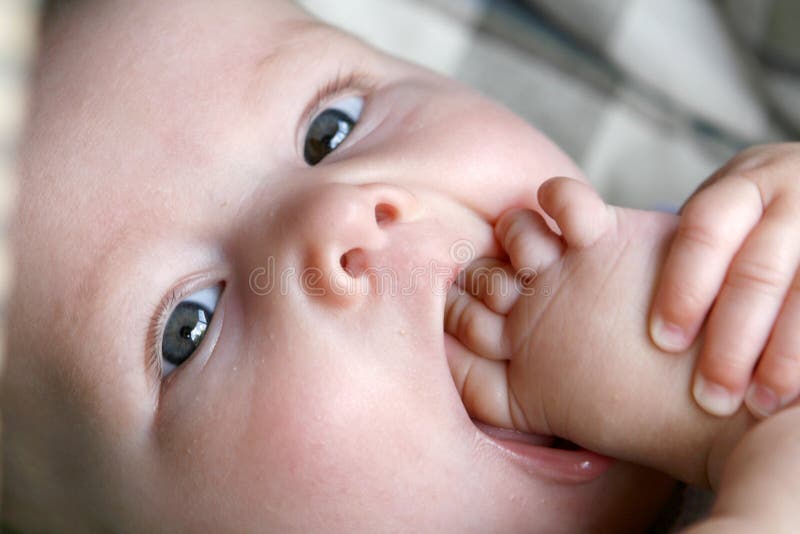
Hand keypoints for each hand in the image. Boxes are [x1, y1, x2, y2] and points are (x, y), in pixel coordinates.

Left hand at [650, 143, 799, 417]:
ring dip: (785, 353)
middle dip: (733, 334)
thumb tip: (557, 246)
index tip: (662, 342)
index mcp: (745, 183)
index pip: (707, 227)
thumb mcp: (721, 215)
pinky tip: (795, 394)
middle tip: (708, 394)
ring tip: (760, 403)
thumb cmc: (752, 228)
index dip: (684, 285)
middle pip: (760, 267)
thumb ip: (673, 238)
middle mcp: (794, 194)